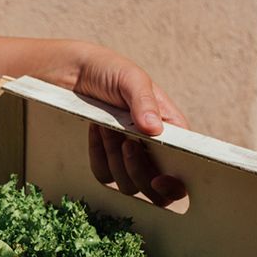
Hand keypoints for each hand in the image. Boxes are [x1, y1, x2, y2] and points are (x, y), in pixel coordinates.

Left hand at [63, 43, 191, 206]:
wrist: (72, 72)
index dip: (175, 183)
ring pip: (128, 184)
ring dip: (115, 158)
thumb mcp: (130, 79)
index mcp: (171, 130)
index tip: (158, 179)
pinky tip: (96, 131)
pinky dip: (98, 155)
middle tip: (126, 142)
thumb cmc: (109, 70)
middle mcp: (154, 147)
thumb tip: (154, 130)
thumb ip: (144, 101)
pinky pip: (103, 174)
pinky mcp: (105, 159)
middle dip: (139, 170)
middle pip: (155, 186)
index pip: (183, 166)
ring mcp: (129, 156)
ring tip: (107, 126)